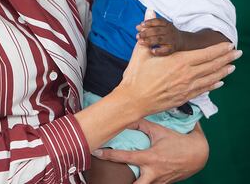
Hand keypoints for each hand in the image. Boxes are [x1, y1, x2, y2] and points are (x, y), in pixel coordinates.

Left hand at [93, 120, 208, 183]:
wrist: (198, 154)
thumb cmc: (177, 141)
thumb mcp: (159, 130)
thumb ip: (142, 124)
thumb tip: (127, 118)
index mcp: (150, 159)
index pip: (124, 157)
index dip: (109, 155)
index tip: (95, 152)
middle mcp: (152, 173)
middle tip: (106, 180)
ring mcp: (158, 181)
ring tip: (116, 180)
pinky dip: (141, 183)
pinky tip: (134, 178)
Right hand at [117, 38, 239, 116]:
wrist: (133, 99)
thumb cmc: (136, 75)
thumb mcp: (141, 50)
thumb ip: (149, 29)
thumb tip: (149, 11)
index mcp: (179, 61)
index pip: (206, 54)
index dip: (219, 49)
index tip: (229, 45)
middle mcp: (187, 75)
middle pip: (213, 65)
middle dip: (227, 58)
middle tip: (238, 53)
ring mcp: (187, 87)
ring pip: (211, 78)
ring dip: (223, 72)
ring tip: (232, 67)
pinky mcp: (184, 97)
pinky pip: (203, 90)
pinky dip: (213, 85)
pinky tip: (219, 82)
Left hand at [136, 18, 182, 54]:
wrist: (182, 40)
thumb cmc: (167, 33)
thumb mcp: (160, 26)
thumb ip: (149, 26)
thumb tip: (137, 27)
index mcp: (166, 24)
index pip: (157, 21)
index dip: (149, 22)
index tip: (141, 25)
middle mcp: (169, 31)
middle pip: (157, 31)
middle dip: (146, 33)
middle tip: (137, 36)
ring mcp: (172, 40)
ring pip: (159, 40)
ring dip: (149, 41)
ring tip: (140, 42)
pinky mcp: (173, 48)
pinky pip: (166, 50)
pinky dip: (159, 51)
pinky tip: (152, 51)